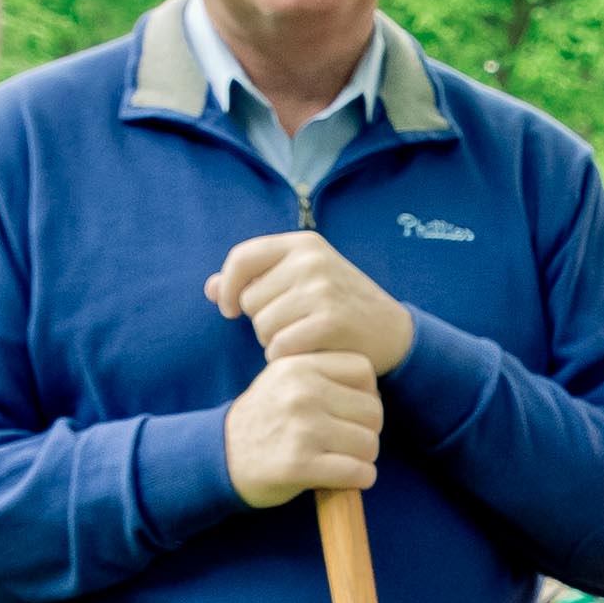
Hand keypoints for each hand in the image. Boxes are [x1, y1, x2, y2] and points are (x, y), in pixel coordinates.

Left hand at [208, 233, 418, 376]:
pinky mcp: (329, 321)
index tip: (228, 309)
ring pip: (262, 326)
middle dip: (261, 320)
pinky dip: (288, 357)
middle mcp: (312, 260)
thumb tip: (210, 287)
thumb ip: (255, 280)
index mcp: (303, 244)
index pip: (241, 258)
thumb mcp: (301, 282)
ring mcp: (322, 289)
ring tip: (304, 337)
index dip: (227, 286)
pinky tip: (309, 353)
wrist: (393, 333)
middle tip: (294, 325)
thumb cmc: (340, 307)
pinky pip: (280, 347)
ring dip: (275, 341)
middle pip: (249, 299)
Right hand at [224, 354, 382, 507]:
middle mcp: (301, 392)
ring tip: (343, 459)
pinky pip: (357, 472)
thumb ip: (323, 374)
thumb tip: (375, 392)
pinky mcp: (300, 464)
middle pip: (372, 411)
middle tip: (347, 442)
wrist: (219, 456)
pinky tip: (347, 478)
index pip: (363, 370)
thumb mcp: (284, 380)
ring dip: (364, 458)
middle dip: (367, 431)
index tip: (349, 410)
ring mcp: (301, 428)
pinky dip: (360, 479)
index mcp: (298, 366)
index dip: (366, 393)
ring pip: (369, 444)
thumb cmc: (264, 419)